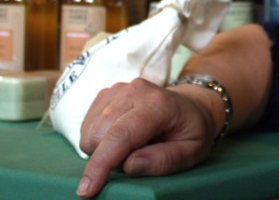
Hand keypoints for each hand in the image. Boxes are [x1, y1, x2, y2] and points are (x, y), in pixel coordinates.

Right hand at [76, 77, 217, 197]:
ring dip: (101, 149)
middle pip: (99, 134)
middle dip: (107, 158)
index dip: (100, 164)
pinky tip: (119, 138)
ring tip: (130, 147)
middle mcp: (135, 91)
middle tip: (135, 159)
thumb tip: (128, 166)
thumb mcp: (191, 152)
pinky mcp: (107, 93)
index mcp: (158, 104)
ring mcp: (119, 89)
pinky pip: (87, 124)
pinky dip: (97, 139)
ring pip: (89, 130)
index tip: (87, 190)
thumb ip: (163, 160)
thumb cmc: (192, 130)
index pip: (121, 135)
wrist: (192, 104)